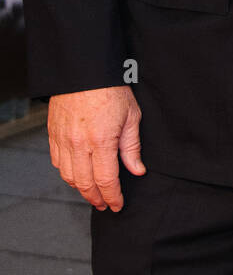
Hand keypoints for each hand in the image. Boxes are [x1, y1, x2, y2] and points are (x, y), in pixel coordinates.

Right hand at [48, 85, 145, 211]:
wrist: (84, 70)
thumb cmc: (110, 89)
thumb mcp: (131, 116)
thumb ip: (132, 147)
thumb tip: (137, 170)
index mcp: (101, 141)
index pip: (106, 180)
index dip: (113, 197)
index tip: (117, 205)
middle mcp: (79, 144)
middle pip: (85, 183)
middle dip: (96, 198)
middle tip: (105, 204)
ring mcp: (63, 139)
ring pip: (68, 176)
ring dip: (81, 188)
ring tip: (93, 193)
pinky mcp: (53, 134)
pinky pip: (57, 162)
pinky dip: (67, 173)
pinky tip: (77, 174)